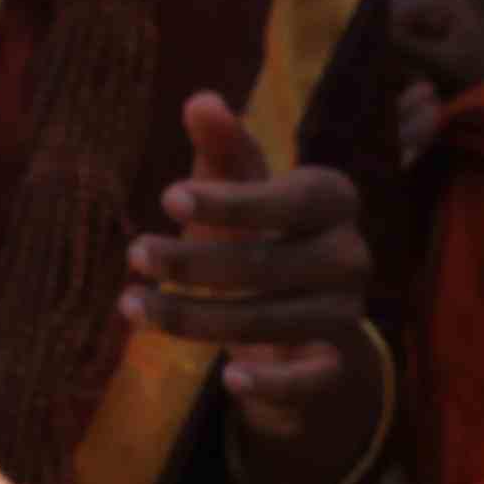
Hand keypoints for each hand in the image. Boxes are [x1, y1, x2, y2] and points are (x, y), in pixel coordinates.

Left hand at [138, 90, 385, 483]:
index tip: (167, 198)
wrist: (297, 317)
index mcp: (333, 200)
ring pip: (271, 321)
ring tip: (133, 308)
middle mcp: (350, 255)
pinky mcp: (333, 366)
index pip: (290, 199)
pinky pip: (310, 379)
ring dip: (197, 318)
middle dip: (195, 262)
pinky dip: (274, 383)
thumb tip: (200, 100)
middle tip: (134, 254)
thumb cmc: (259, 234)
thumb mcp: (239, 189)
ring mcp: (345, 313)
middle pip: (271, 264)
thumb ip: (223, 149)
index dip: (232, 201)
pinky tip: (230, 380)